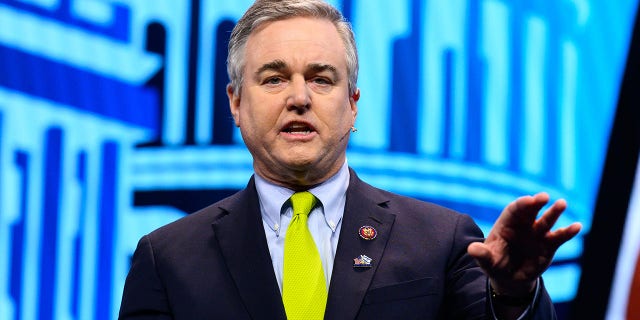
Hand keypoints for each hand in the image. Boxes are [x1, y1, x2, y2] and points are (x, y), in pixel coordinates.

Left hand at [467, 192, 581, 295]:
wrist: (509, 277)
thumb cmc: (495, 263)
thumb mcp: (487, 261)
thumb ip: (482, 254)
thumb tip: (472, 249)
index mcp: (506, 224)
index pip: (514, 210)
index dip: (521, 204)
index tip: (528, 200)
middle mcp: (523, 225)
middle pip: (530, 210)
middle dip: (537, 202)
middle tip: (544, 197)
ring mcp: (537, 234)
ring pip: (547, 220)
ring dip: (554, 212)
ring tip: (562, 203)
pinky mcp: (549, 245)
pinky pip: (559, 237)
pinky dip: (568, 231)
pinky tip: (577, 226)